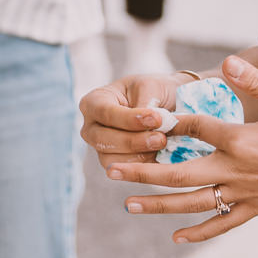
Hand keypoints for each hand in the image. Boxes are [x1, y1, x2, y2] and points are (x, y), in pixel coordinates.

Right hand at [79, 70, 195, 172]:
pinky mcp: (114, 162)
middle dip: (133, 141)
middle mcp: (91, 126)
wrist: (166, 103)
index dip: (129, 119)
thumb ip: (146, 103)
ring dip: (138, 156)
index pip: (105, 113)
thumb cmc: (154, 90)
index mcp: (94, 101)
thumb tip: (148, 122)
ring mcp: (101, 147)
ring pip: (111, 159)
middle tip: (161, 138)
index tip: (156, 119)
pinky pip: (122, 171)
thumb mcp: (150, 87)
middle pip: (102, 139)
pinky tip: (160, 157)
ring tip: (162, 145)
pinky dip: (142, 166)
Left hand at [107, 55, 257, 242]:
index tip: (145, 118)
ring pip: (194, 203)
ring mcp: (246, 194)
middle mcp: (238, 171)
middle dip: (143, 172)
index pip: (194, 128)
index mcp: (242, 140)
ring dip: (159, 205)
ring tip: (128, 205)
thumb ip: (257, 81)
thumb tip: (225, 62)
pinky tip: (176, 236)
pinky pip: (222, 223)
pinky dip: (198, 231)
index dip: (169, 121)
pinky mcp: (257, 209)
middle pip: (179, 174)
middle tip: (110, 171)